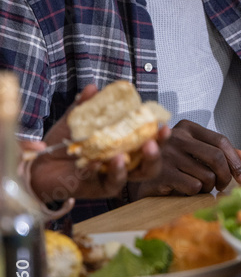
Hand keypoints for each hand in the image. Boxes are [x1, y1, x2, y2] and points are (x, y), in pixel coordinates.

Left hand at [22, 85, 169, 206]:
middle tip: (152, 143)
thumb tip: (93, 87)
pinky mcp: (95, 189)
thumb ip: (85, 105)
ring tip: (122, 155)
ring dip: (127, 167)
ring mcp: (109, 178)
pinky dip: (97, 170)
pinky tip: (93, 162)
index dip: (160, 137)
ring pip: (129, 178)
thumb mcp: (75, 121)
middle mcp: (122, 164)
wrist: (39, 163)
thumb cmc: (63, 144)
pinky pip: (101, 183)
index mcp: (124, 146)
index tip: (164, 125)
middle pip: (149, 166)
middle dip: (155, 155)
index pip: (148, 143)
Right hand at [127, 119, 240, 199]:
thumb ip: (217, 152)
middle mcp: (177, 137)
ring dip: (209, 188)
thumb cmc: (170, 163)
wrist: (136, 176)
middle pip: (216, 158)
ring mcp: (168, 155)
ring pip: (207, 176)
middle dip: (226, 176)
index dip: (235, 161)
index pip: (221, 141)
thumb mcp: (193, 152)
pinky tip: (186, 191)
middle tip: (223, 186)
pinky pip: (193, 186)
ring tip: (200, 188)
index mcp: (187, 128)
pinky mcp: (162, 173)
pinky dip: (195, 193)